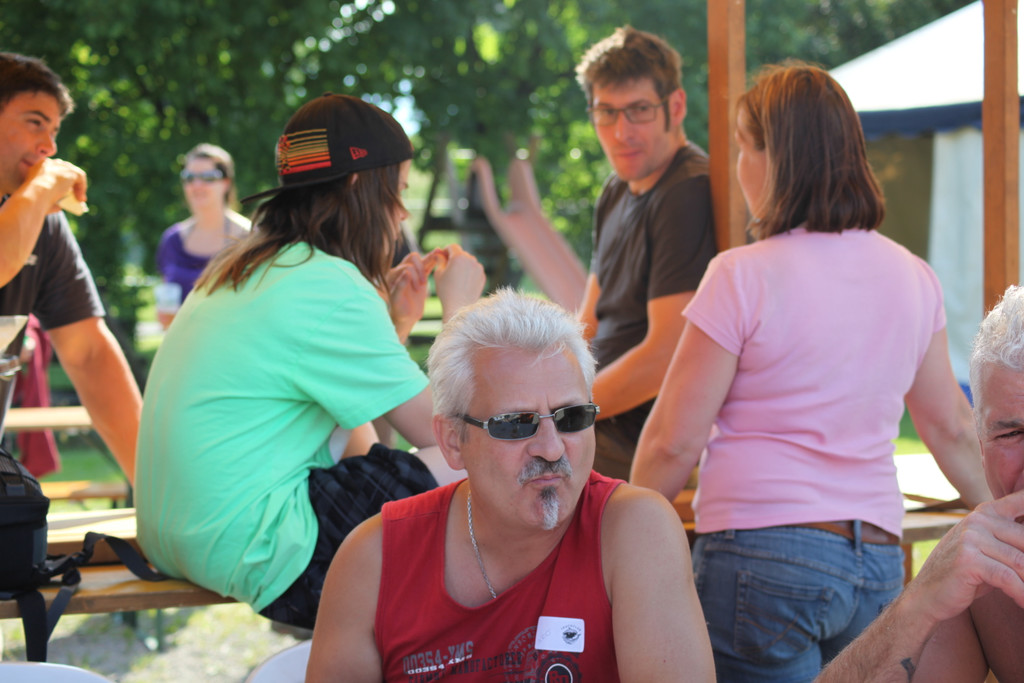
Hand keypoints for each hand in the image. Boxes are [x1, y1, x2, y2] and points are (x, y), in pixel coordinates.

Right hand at [24, 158, 87, 213]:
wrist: (35, 195)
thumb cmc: (34, 200)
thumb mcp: (40, 197)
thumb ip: (50, 198)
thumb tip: (60, 205)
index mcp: (39, 166)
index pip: (53, 170)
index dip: (60, 180)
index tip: (64, 191)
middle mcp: (49, 163)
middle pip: (64, 170)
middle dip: (70, 182)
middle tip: (74, 195)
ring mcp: (60, 166)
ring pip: (73, 173)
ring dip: (78, 186)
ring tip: (79, 199)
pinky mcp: (70, 171)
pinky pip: (80, 177)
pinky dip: (82, 188)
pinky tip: (81, 199)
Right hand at [385, 251, 430, 341]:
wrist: (408, 317)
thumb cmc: (415, 299)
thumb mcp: (423, 280)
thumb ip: (427, 266)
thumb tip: (438, 251)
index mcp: (407, 268)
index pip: (417, 256)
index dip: (429, 255)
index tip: (439, 254)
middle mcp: (399, 271)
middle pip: (412, 257)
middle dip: (422, 266)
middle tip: (425, 280)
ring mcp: (395, 280)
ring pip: (406, 268)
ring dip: (416, 276)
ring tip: (419, 288)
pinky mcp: (394, 292)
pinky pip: (398, 283)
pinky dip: (403, 280)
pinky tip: (407, 277)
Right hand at [430, 244, 484, 321]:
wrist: (459, 307)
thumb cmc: (446, 290)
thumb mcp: (438, 273)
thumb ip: (439, 260)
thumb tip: (438, 253)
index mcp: (459, 257)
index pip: (452, 246)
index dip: (445, 250)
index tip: (442, 257)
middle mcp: (471, 259)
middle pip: (461, 253)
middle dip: (454, 258)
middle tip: (447, 267)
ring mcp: (479, 268)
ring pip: (469, 261)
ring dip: (462, 265)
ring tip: (455, 277)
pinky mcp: (483, 276)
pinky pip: (474, 270)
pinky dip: (469, 273)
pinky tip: (462, 282)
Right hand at [902, 488, 1023, 626]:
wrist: (927, 595)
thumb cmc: (964, 575)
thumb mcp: (987, 551)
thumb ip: (1010, 542)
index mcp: (985, 513)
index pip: (1021, 503)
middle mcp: (978, 520)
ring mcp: (971, 538)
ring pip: (1021, 562)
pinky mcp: (969, 560)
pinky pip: (1009, 579)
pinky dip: (1022, 594)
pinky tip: (1023, 603)